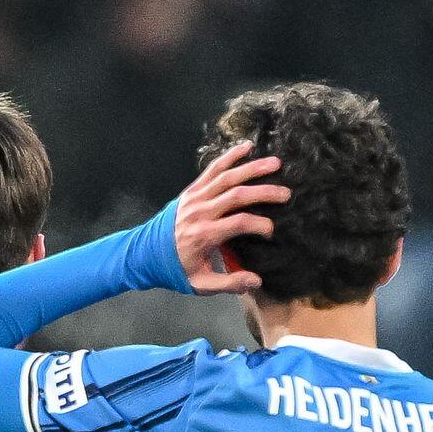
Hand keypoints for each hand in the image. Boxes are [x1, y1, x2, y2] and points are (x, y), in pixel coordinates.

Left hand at [173, 140, 289, 295]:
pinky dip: (229, 157)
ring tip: (275, 163)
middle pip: (237, 195)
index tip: (271, 230)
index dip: (259, 225)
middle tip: (285, 193)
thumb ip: (229, 283)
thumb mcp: (200, 284)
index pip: (239, 223)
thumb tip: (256, 281)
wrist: (146, 254)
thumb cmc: (177, 269)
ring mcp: (195, 197)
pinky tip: (246, 147)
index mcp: (205, 235)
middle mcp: (201, 212)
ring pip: (227, 177)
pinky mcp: (191, 190)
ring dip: (252, 168)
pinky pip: (212, 169)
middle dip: (264, 192)